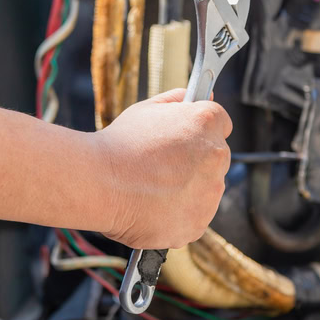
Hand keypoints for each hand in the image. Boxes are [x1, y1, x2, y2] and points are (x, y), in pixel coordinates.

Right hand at [97, 88, 231, 248]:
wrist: (98, 183)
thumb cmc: (119, 145)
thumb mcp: (148, 109)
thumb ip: (178, 101)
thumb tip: (201, 96)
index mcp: (207, 124)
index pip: (221, 124)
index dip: (199, 131)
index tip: (183, 139)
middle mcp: (216, 157)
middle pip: (216, 159)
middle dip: (195, 162)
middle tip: (161, 165)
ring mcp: (210, 193)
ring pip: (206, 191)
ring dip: (188, 190)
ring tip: (153, 187)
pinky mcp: (198, 223)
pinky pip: (194, 217)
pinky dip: (178, 216)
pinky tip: (153, 207)